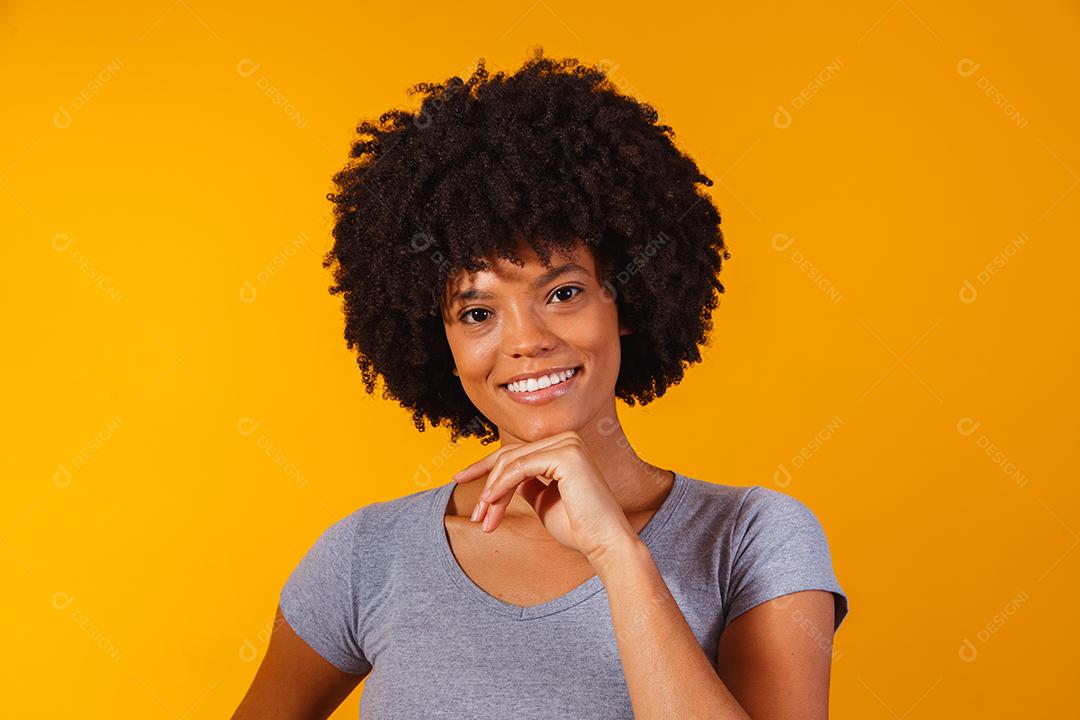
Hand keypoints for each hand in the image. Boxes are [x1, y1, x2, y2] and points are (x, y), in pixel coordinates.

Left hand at [452, 430, 636, 563]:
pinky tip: (490, 504)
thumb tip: (504, 479)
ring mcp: (568, 444)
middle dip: (487, 484)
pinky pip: (520, 469)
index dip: (485, 467)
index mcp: (564, 447)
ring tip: (483, 520)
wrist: (605, 544)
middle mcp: (567, 439)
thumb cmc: (579, 528)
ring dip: (492, 493)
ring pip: (511, 463)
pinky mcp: (566, 455)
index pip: (516, 453)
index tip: (460, 478)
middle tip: (475, 516)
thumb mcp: (544, 501)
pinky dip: (501, 487)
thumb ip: (527, 485)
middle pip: (510, 456)